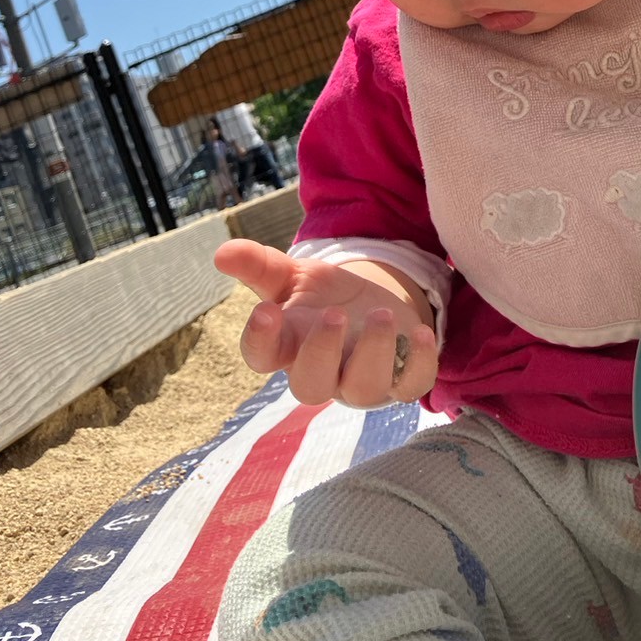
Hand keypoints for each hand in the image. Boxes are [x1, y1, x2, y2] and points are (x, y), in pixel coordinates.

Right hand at [214, 239, 437, 407]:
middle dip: (322, 352)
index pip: (262, 356)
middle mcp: (324, 372)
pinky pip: (412, 386)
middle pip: (311, 386)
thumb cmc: (325, 299)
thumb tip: (221, 252)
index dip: (259, 340)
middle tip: (332, 315)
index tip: (263, 312)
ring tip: (382, 314)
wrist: (374, 307)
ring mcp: (364, 381)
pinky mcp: (403, 379)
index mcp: (289, 346)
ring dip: (374, 353)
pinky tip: (419, 333)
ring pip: (363, 388)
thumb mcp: (294, 277)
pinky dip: (418, 363)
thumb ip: (260, 265)